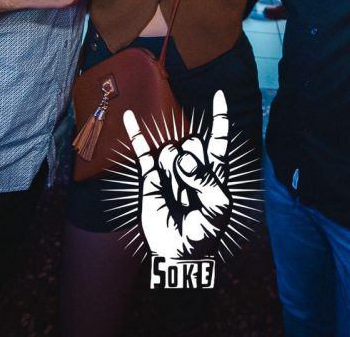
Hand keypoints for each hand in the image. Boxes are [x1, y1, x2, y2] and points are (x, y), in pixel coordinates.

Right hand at [123, 91, 230, 259]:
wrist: (180, 253)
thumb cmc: (206, 231)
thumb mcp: (219, 205)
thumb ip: (207, 178)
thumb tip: (182, 157)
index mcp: (214, 171)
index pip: (218, 139)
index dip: (220, 117)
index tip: (219, 95)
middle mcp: (192, 166)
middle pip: (193, 142)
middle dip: (192, 164)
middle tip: (192, 194)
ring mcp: (170, 170)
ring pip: (172, 150)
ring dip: (174, 173)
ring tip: (178, 198)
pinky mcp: (150, 177)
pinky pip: (143, 152)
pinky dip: (136, 134)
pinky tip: (129, 116)